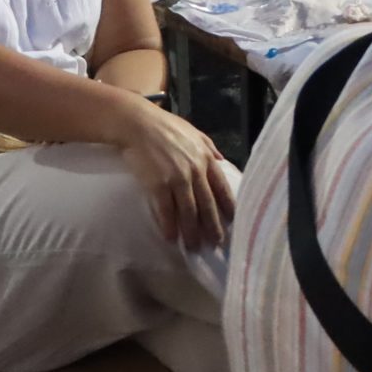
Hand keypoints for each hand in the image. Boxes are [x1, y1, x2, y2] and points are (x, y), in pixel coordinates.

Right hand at [115, 102, 235, 249]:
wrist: (138, 124)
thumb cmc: (166, 126)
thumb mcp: (195, 132)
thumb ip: (210, 147)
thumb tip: (222, 160)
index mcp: (206, 159)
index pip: (221, 188)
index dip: (227, 207)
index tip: (232, 222)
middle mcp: (195, 171)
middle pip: (207, 205)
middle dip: (212, 226)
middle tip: (215, 243)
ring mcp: (177, 179)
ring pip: (188, 212)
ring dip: (191, 232)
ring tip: (193, 247)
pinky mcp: (158, 185)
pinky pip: (166, 211)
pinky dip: (169, 226)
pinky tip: (171, 238)